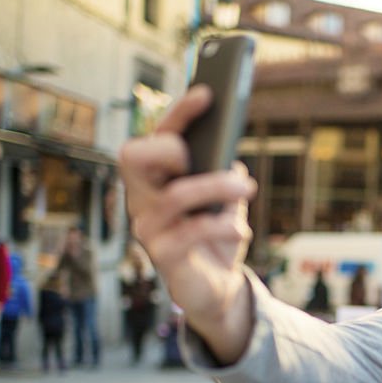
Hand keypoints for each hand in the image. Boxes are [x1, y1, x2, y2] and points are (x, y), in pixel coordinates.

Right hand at [119, 85, 257, 362]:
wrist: (216, 289)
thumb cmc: (216, 236)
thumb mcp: (225, 199)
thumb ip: (223, 172)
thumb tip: (229, 153)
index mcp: (154, 178)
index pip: (155, 136)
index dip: (179, 113)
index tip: (208, 93)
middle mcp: (141, 199)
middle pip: (134, 155)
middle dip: (172, 146)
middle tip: (208, 157)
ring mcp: (147, 227)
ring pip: (175, 194)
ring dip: (218, 186)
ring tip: (247, 186)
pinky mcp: (162, 256)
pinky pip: (192, 231)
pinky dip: (224, 226)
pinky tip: (242, 230)